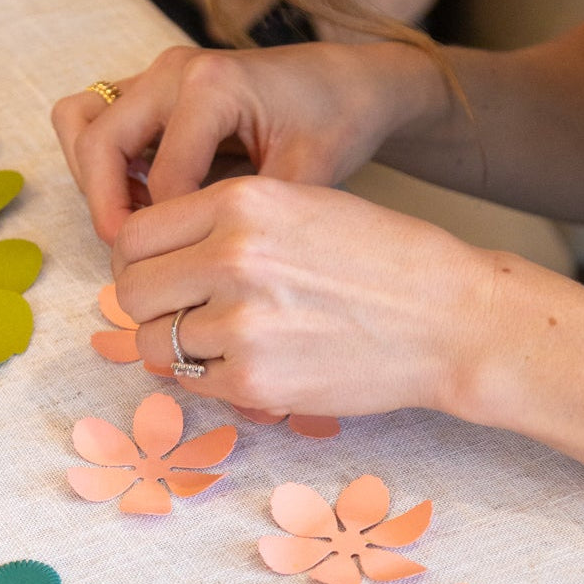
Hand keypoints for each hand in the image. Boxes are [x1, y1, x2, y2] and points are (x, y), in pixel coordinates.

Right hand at [52, 41, 424, 243]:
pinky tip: (140, 196)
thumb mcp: (310, 174)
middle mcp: (172, 70)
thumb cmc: (334, 120)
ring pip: (79, 122)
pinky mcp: (147, 87)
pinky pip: (93, 119)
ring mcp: (154, 74)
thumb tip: (213, 274)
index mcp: (212, 85)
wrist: (345, 81)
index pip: (161, 175)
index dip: (167, 231)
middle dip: (106, 206)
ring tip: (134, 219)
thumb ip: (256, 218)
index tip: (184, 267)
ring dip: (92, 176)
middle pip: (97, 141)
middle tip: (132, 255)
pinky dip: (101, 162)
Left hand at [111, 175, 493, 418]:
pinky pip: (190, 382)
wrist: (452, 318)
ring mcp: (242, 323)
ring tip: (220, 338)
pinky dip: (208, 377)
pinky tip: (248, 361)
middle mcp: (232, 256)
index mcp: (240, 201)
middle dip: (150, 304)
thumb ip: (219, 220)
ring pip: (153, 342)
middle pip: (131, 290)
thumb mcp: (297, 202)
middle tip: (181, 310)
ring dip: (175, 345)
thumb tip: (148, 254)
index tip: (158, 272)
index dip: (138, 259)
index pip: (134, 235)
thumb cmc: (378, 255)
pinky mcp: (256, 380)